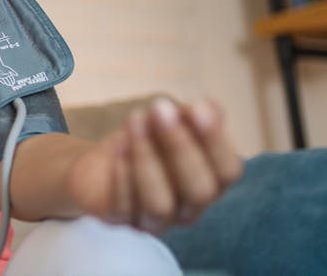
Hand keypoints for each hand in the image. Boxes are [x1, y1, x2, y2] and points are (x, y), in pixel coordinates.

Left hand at [66, 97, 242, 233]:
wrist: (98, 164)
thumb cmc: (145, 141)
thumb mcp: (168, 122)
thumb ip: (192, 116)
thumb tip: (207, 107)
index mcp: (210, 183)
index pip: (228, 172)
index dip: (216, 141)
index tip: (198, 106)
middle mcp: (188, 209)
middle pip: (199, 191)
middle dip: (181, 146)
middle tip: (160, 108)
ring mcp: (154, 221)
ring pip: (159, 204)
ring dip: (148, 158)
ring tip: (135, 120)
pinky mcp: (119, 220)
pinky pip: (123, 206)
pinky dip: (121, 173)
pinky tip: (117, 144)